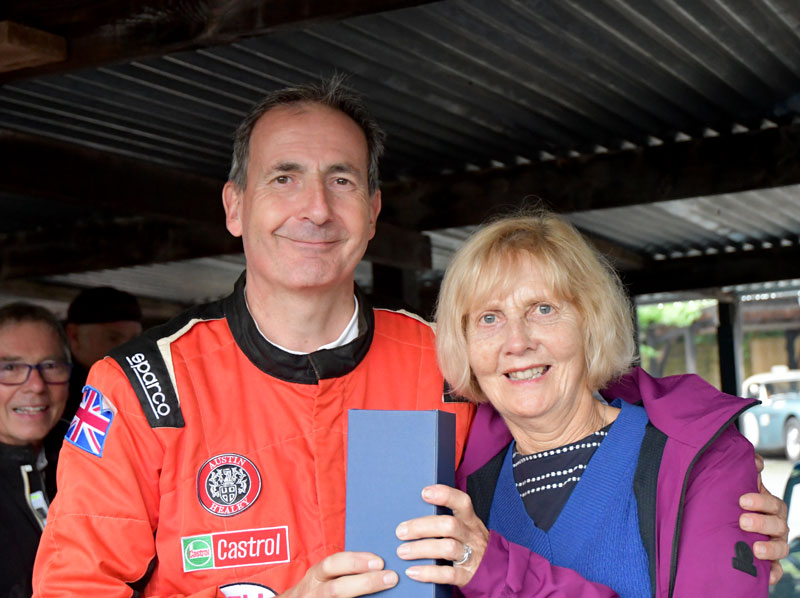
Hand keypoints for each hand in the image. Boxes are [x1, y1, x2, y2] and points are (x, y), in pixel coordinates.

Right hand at [280, 552, 397, 597]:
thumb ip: (344, 569)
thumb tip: (378, 563)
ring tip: (386, 591)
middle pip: (337, 588)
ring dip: (364, 594)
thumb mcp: (324, 575)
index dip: (356, 561)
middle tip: (391, 577)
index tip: (379, 561)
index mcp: (316, 575)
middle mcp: (314, 592)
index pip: (333, 564)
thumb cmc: (319, 588)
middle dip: (365, 582)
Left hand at [395, 484, 488, 586]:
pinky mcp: (467, 575)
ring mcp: (471, 556)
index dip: (445, 495)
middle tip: (401, 531)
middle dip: (422, 527)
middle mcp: (471, 535)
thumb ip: (443, 519)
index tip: (424, 492)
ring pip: (448, 548)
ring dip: (422, 549)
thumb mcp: (464, 528)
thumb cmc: (469, 544)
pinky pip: (448, 574)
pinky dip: (428, 573)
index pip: (462, 502)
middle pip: (449, 525)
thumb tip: (409, 514)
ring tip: (402, 551)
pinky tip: (412, 571)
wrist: (495, 571)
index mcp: (469, 520)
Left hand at [739, 453, 788, 584]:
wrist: (726, 520)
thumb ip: (745, 470)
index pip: (773, 503)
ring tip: (756, 548)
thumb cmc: (734, 501)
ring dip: (770, 548)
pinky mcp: (769, 562)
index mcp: (770, 506)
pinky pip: (776, 570)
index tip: (742, 500)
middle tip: (743, 521)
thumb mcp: (738, 484)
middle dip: (762, 522)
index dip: (760, 501)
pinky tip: (766, 576)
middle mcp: (776, 525)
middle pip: (778, 524)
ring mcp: (774, 543)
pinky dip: (773, 573)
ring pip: (781, 547)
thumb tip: (755, 461)